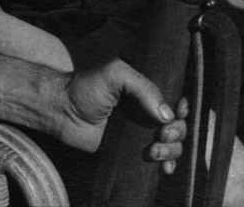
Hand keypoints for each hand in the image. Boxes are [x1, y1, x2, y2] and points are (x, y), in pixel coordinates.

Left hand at [56, 58, 186, 173]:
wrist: (62, 110)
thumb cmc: (86, 88)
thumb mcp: (115, 74)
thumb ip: (143, 87)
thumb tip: (167, 115)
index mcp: (145, 94)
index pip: (175, 103)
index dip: (182, 110)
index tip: (177, 113)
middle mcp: (146, 113)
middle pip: (178, 126)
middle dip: (177, 132)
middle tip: (162, 134)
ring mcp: (140, 134)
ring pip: (172, 145)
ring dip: (171, 150)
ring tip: (154, 150)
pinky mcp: (131, 152)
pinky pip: (158, 161)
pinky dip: (167, 165)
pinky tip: (164, 167)